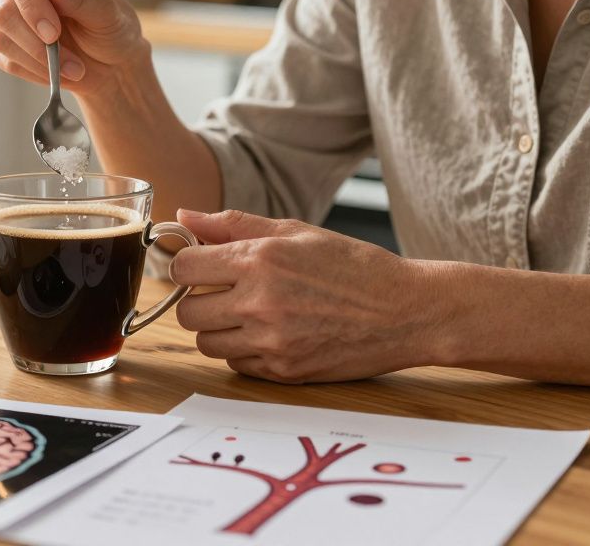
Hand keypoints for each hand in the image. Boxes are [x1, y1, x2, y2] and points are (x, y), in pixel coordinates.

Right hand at [0, 0, 149, 95]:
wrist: (107, 61)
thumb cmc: (109, 26)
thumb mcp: (107, 12)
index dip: (31, 4)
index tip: (53, 33)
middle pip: (2, 8)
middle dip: (36, 42)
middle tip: (70, 62)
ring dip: (38, 60)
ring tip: (73, 69)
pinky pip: (2, 58)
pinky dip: (32, 70)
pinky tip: (55, 71)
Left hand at [170, 209, 446, 382]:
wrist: (406, 312)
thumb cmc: (354, 267)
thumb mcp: (297, 231)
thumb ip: (234, 224)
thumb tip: (184, 217)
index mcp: (260, 260)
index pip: (183, 268)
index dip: (189, 265)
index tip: (203, 265)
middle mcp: (259, 302)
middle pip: (187, 312)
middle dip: (199, 300)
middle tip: (225, 291)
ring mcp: (271, 342)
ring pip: (206, 343)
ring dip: (219, 329)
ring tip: (249, 313)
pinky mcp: (284, 372)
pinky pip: (236, 364)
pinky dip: (244, 351)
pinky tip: (271, 333)